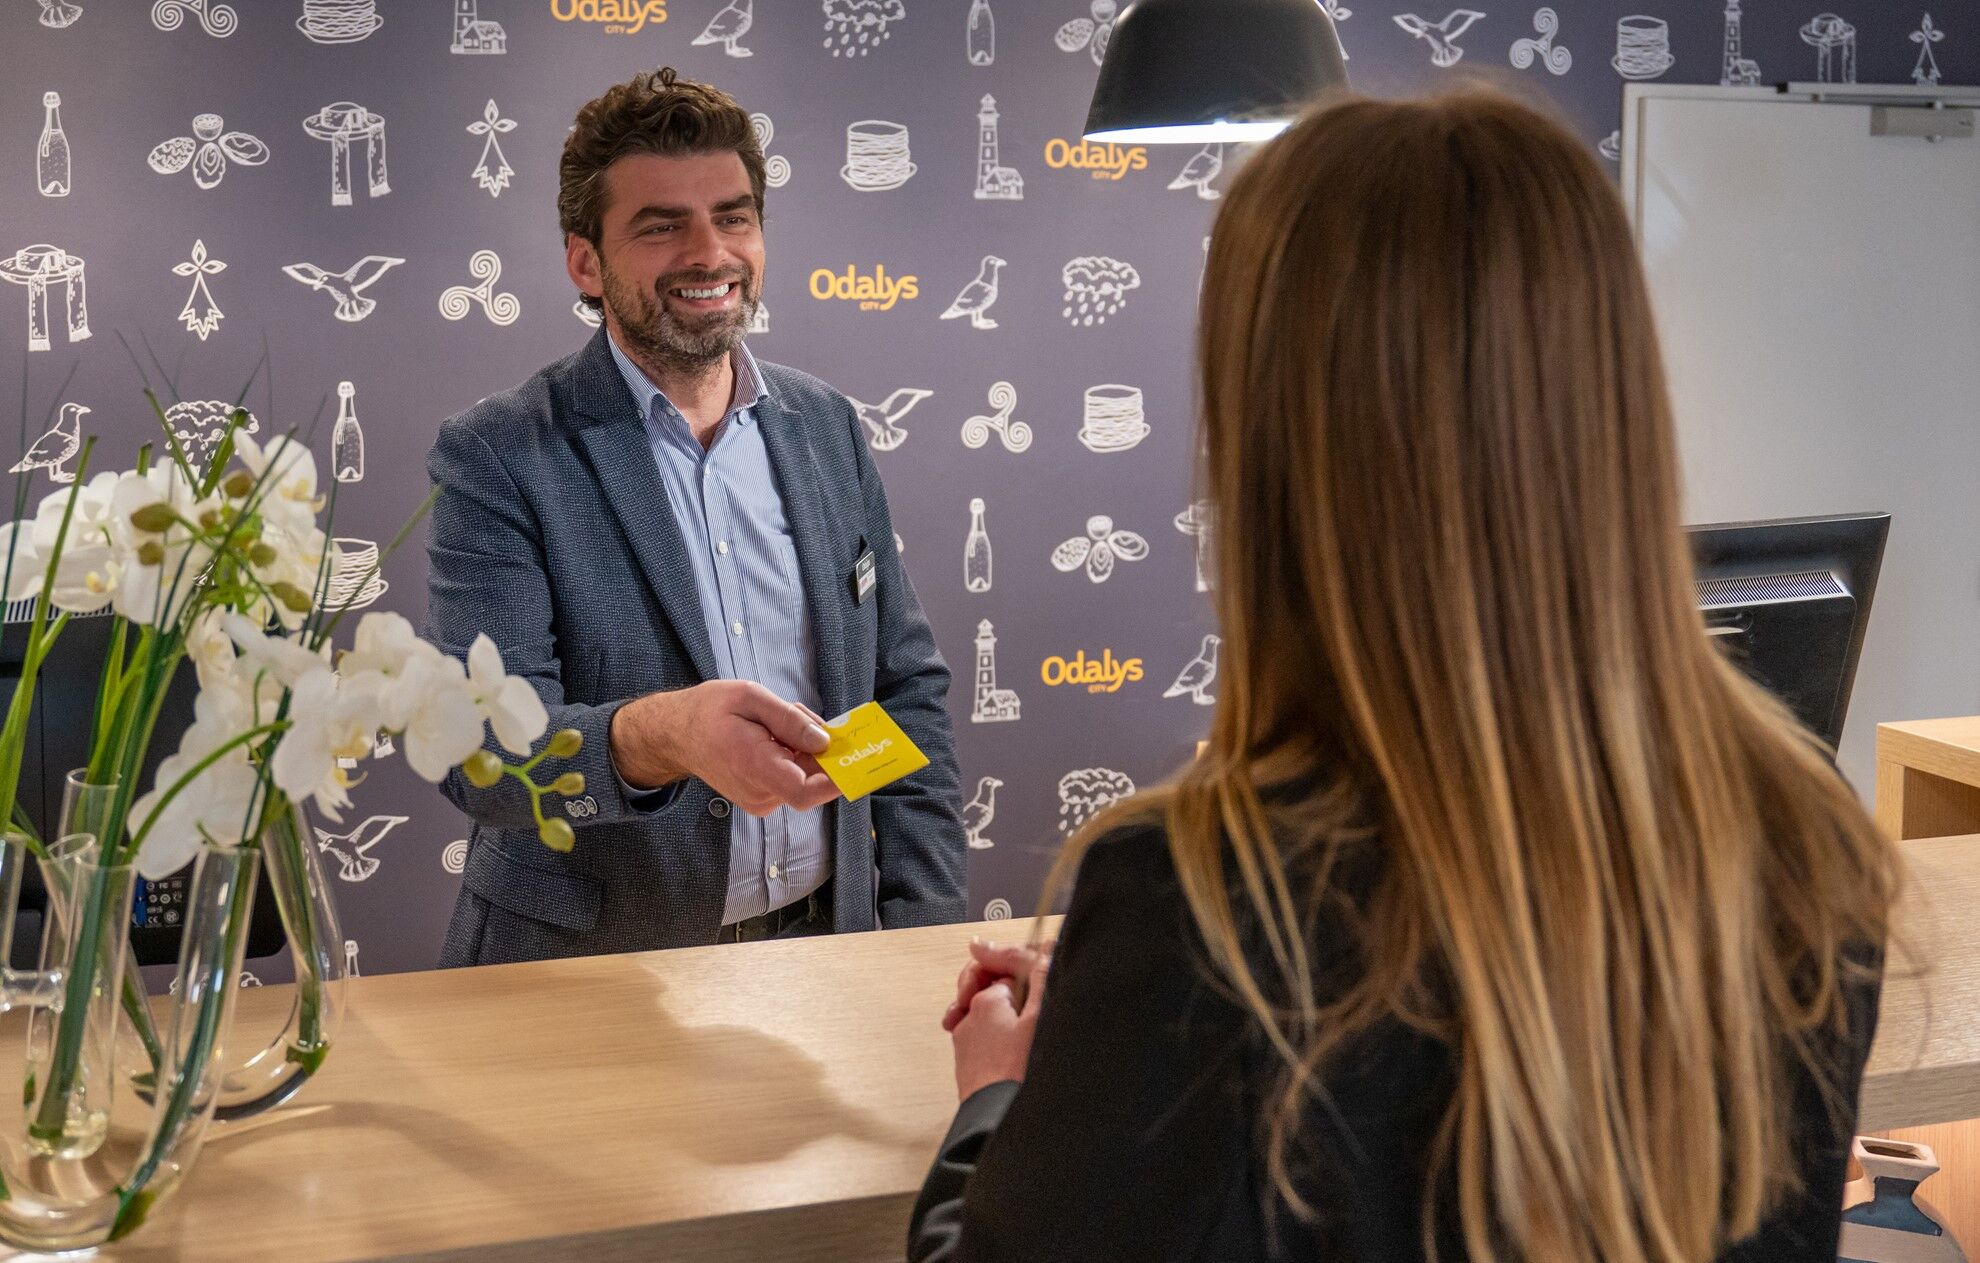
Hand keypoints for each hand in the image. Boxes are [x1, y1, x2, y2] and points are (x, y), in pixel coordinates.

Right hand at [609, 680, 839, 815]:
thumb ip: (790, 720)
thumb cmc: (710, 711)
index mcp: (755, 766)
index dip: (837, 780)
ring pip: (804, 775)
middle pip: (813, 778)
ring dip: (804, 747)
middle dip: (820, 747)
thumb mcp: (751, 698)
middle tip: (800, 715)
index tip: (856, 759)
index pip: (806, 791)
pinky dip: (794, 755)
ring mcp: (761, 799)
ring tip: (776, 721)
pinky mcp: (762, 798)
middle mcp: (760, 792)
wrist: (676, 734)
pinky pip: (792, 777)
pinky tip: (774, 734)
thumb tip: (825, 741)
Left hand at [947, 939, 1049, 1099]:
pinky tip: (1011, 1052)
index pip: (1008, 973)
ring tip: (1025, 1035)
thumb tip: (1044, 949)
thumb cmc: (1018, 1072)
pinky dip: (996, 1038)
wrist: (996, 1117)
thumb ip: (1041, 977)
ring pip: (988, 1016)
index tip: (1040, 991)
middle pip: (991, 990)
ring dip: (1005, 1020)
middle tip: (1032, 1011)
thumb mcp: (1040, 1017)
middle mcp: (968, 1017)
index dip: (1026, 980)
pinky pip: (981, 1038)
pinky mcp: (966, 1063)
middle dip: (1011, 996)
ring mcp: (964, 1041)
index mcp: (985, 1001)